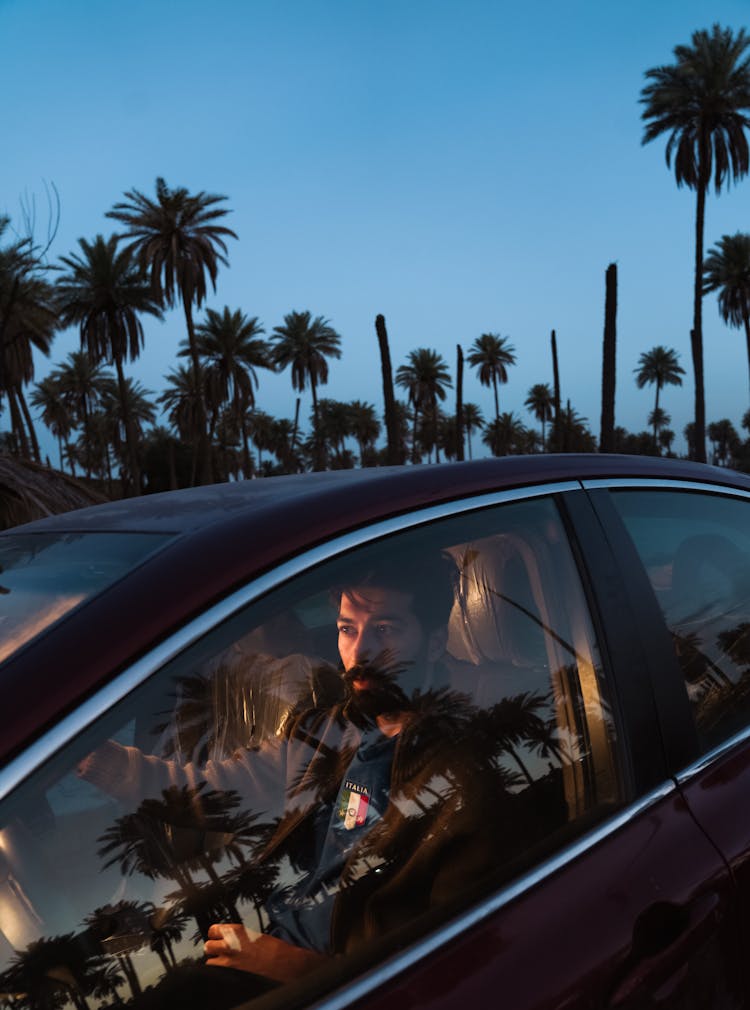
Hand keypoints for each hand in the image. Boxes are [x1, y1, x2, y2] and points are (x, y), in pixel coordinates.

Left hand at [204, 924, 324, 980]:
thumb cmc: (274, 948)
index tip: (218, 936)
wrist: (284, 963)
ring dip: (216, 962)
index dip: (215, 934)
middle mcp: (229, 945)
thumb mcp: (253, 934)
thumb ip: (237, 935)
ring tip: (226, 962)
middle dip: (213, 948)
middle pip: (208, 946)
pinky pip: (218, 974)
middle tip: (221, 950)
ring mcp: (229, 962)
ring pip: (210, 962)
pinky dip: (221, 973)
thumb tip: (227, 938)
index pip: (212, 930)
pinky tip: (230, 971)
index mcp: (235, 931)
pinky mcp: (231, 975)